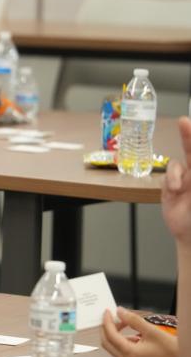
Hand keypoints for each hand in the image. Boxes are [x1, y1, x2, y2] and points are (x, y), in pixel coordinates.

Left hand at [100, 307, 180, 356]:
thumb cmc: (172, 351)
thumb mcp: (152, 331)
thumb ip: (133, 320)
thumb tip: (120, 311)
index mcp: (130, 354)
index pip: (110, 335)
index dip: (107, 321)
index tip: (107, 311)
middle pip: (107, 342)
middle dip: (108, 328)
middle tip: (112, 316)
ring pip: (114, 347)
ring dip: (116, 333)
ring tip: (125, 322)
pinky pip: (123, 351)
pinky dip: (123, 340)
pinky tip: (133, 332)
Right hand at [162, 116, 190, 250]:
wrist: (190, 235)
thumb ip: (190, 171)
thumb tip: (183, 165)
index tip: (187, 122)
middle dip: (188, 135)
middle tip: (184, 122)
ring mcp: (185, 179)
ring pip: (177, 165)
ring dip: (176, 174)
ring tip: (178, 188)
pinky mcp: (171, 187)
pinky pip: (168, 176)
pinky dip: (170, 181)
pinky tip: (174, 190)